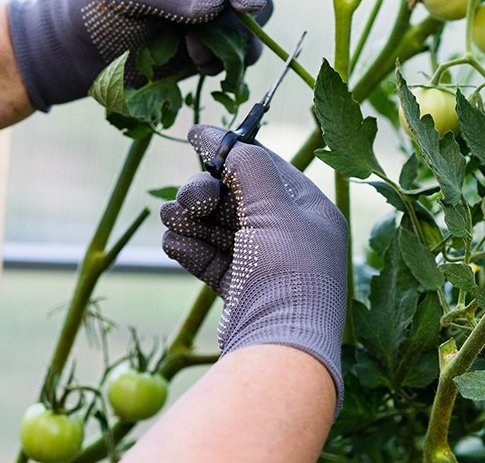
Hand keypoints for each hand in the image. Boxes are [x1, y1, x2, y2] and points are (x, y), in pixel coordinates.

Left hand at [7, 0, 336, 110]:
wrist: (72, 53)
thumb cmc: (90, 5)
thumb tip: (218, 3)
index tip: (248, 2)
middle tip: (264, 1)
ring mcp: (213, 20)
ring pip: (253, 30)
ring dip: (233, 41)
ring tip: (192, 49)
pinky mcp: (210, 53)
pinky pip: (237, 60)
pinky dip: (222, 64)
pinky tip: (193, 62)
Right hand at [160, 125, 347, 412]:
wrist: (279, 350)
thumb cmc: (287, 273)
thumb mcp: (274, 209)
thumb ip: (248, 166)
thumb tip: (222, 136)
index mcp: (309, 210)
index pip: (265, 166)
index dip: (230, 150)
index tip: (195, 135)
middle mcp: (288, 233)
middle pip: (234, 195)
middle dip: (205, 192)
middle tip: (192, 201)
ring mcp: (262, 262)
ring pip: (216, 225)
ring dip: (191, 218)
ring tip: (175, 221)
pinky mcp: (238, 289)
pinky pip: (207, 255)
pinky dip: (189, 247)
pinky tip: (177, 244)